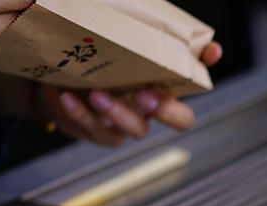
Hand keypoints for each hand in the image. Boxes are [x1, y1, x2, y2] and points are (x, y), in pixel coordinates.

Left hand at [32, 41, 222, 145]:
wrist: (56, 82)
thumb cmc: (90, 59)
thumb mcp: (108, 41)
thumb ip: (131, 28)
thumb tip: (139, 4)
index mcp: (161, 82)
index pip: (194, 75)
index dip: (205, 65)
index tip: (211, 51)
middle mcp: (151, 105)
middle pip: (181, 120)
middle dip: (168, 111)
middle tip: (147, 96)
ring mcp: (130, 123)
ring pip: (137, 129)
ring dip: (118, 113)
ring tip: (97, 95)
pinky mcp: (102, 133)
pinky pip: (97, 131)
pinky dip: (82, 115)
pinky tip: (68, 99)